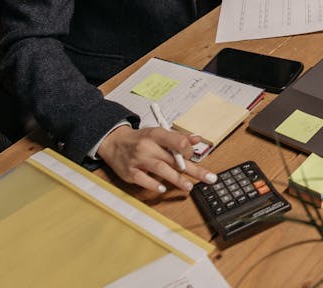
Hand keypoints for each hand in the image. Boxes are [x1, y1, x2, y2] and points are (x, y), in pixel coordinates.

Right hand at [97, 125, 216, 193]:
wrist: (114, 143)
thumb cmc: (140, 139)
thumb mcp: (158, 133)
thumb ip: (178, 138)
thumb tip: (197, 139)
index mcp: (156, 134)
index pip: (177, 140)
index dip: (188, 150)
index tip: (191, 156)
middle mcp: (147, 146)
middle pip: (173, 159)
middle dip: (193, 169)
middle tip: (209, 178)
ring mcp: (138, 159)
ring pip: (161, 169)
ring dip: (177, 179)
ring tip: (189, 187)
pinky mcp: (130, 172)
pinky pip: (143, 180)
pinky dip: (153, 185)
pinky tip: (163, 189)